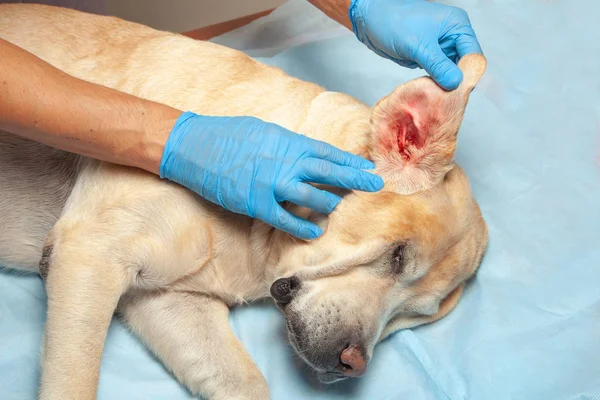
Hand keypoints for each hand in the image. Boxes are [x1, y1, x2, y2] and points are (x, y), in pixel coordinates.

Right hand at [160, 112, 383, 239]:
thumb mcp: (263, 130)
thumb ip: (287, 144)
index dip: (349, 161)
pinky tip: (316, 231)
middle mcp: (285, 161)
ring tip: (340, 208)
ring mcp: (272, 183)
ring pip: (312, 197)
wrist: (194, 145)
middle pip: (328, 173)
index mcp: (288, 141)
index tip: (368, 167)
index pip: (327, 153)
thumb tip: (305, 153)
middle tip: (376, 185)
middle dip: (354, 179)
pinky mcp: (256, 203)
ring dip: (329, 203)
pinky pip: (286, 218)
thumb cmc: (228, 134)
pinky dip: (303, 225)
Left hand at [349, 0, 481, 89]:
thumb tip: (456, 83)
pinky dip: (435, 84)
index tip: (456, 93)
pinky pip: (438, 74)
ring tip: (437, 99)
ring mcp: (440, 47)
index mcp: (457, 25)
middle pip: (464, 65)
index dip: (467, 74)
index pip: (473, 54)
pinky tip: (430, 94)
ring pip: (451, 72)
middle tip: (446, 101)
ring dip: (445, 85)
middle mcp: (452, 36)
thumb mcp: (418, 45)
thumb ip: (438, 65)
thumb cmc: (393, 23)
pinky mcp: (428, 57)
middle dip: (456, 82)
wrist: (370, 20)